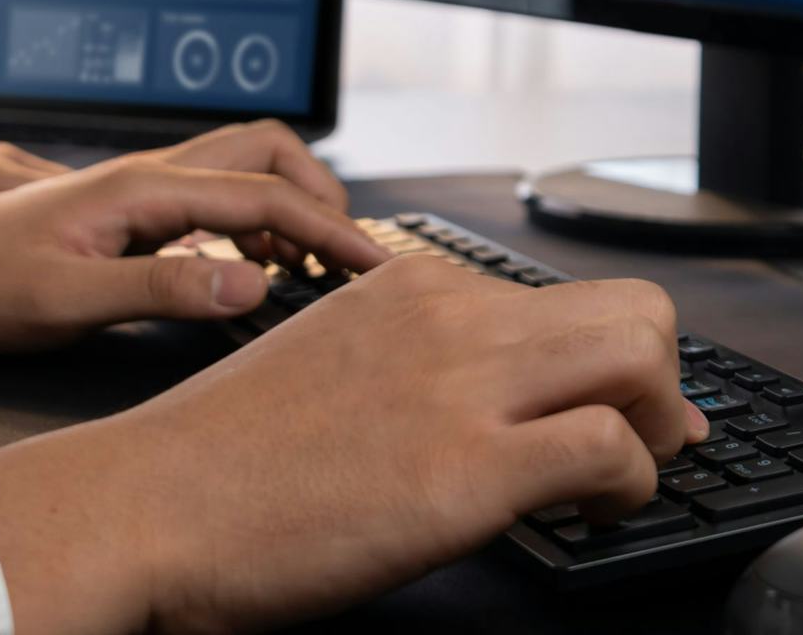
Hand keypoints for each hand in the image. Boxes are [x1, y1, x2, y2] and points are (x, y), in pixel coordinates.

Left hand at [0, 123, 382, 349]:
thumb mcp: (67, 302)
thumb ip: (165, 292)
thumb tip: (252, 284)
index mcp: (142, 190)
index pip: (267, 199)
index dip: (332, 232)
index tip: (375, 268)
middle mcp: (145, 179)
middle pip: (266, 156)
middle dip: (321, 198)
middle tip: (348, 260)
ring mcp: (134, 195)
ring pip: (239, 176)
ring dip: (287, 213)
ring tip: (309, 274)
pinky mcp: (123, 217)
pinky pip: (209, 206)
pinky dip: (249, 232)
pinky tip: (244, 278)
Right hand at [0, 257, 709, 634]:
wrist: (142, 507)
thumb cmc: (216, 462)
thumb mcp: (328, 365)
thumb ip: (412, 363)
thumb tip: (488, 397)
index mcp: (414, 289)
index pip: (566, 296)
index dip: (614, 358)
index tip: (624, 406)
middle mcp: (449, 318)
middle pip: (634, 308)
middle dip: (661, 382)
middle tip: (648, 442)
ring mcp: (462, 388)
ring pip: (641, 358)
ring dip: (657, 428)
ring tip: (622, 481)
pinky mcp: (468, 468)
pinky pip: (611, 450)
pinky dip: (631, 487)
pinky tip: (595, 514)